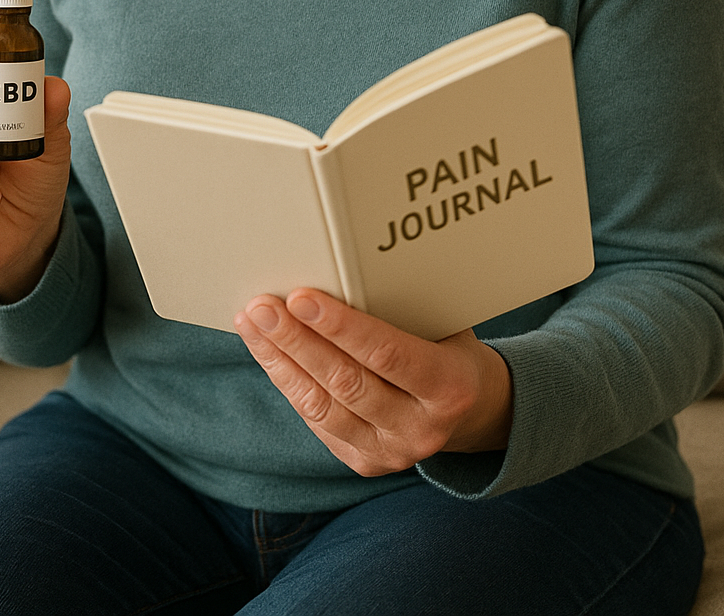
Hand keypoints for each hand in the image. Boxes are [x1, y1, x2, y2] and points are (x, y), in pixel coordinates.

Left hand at [234, 288, 512, 476]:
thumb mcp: (445, 321)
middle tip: (262, 306)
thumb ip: (405, 304)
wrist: (471, 409)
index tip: (300, 297)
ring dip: (280, 361)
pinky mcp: (364, 463)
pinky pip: (316, 421)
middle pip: (346, 382)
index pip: (387, 355)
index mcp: (448, 387)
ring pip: (321, 406)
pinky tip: (268, 352)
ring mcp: (391, 453)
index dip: (341, 327)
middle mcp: (420, 429)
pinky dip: (288, 382)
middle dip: (297, 341)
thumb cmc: (449, 344)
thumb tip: (345, 259)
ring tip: (252, 323)